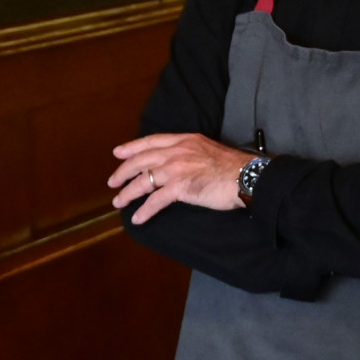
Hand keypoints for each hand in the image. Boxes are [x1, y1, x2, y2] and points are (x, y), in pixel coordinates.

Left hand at [108, 133, 255, 223]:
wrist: (247, 177)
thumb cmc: (232, 167)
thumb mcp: (207, 149)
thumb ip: (189, 152)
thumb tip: (176, 163)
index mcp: (184, 140)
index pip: (151, 141)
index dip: (132, 147)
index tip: (118, 153)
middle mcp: (177, 151)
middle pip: (141, 160)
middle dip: (123, 171)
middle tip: (112, 182)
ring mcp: (178, 168)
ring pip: (143, 180)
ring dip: (128, 193)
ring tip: (118, 202)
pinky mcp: (181, 187)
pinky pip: (156, 200)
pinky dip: (144, 210)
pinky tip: (138, 218)